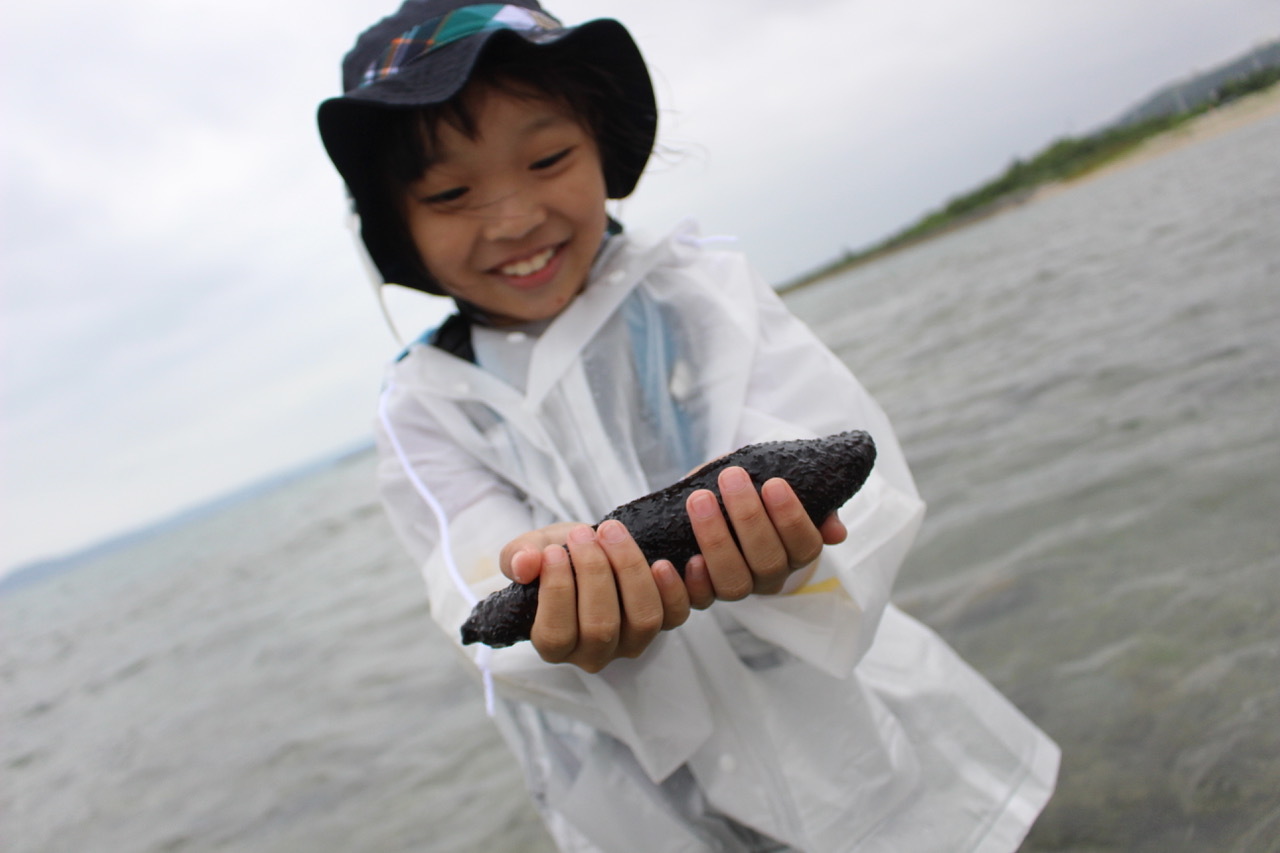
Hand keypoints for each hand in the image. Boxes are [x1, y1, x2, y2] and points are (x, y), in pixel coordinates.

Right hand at [500, 521, 691, 671]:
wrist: (590, 549)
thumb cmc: (557, 555)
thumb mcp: (532, 552)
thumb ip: (518, 557)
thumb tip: (524, 564)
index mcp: (556, 645)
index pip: (556, 635)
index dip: (557, 593)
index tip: (554, 552)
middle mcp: (595, 652)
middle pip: (601, 627)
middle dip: (593, 574)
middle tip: (583, 534)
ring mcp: (633, 641)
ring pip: (643, 620)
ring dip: (630, 571)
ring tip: (613, 532)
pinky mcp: (664, 623)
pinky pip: (676, 614)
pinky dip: (674, 588)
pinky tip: (663, 560)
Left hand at [683, 467, 846, 605]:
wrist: (709, 499)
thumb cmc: (748, 490)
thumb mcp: (776, 485)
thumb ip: (810, 500)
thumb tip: (836, 532)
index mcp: (794, 553)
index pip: (805, 546)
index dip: (791, 519)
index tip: (774, 483)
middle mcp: (769, 576)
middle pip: (768, 562)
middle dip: (749, 518)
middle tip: (732, 477)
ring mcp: (737, 588)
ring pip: (734, 581)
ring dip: (716, 539)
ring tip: (700, 499)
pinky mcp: (703, 594)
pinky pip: (700, 599)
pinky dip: (694, 582)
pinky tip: (687, 558)